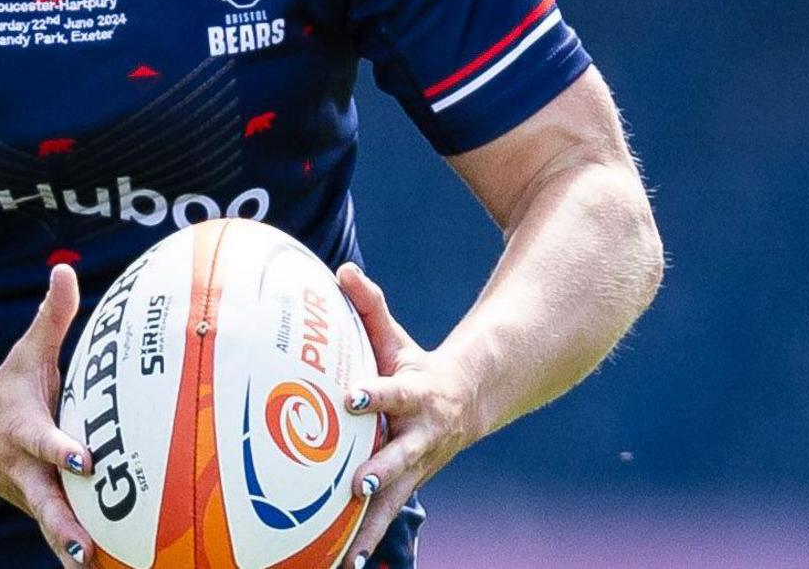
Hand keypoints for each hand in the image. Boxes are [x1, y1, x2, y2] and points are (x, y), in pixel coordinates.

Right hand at [0, 263, 96, 564]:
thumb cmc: (9, 391)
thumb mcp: (27, 353)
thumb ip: (52, 317)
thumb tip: (66, 269)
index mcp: (25, 431)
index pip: (44, 442)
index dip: (63, 451)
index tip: (87, 461)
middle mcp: (26, 471)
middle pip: (44, 502)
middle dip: (63, 524)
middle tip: (86, 545)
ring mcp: (32, 497)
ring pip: (51, 528)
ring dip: (68, 549)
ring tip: (93, 566)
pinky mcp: (41, 514)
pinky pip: (59, 536)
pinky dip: (77, 553)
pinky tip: (111, 567)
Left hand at [336, 262, 485, 563]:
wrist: (466, 403)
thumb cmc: (415, 366)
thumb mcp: (396, 337)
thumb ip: (370, 306)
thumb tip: (341, 270)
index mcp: (415, 395)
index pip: (392, 392)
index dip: (374, 394)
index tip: (351, 397)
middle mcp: (418, 437)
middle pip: (398, 458)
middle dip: (379, 473)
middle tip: (356, 486)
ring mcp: (416, 467)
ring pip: (391, 500)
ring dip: (370, 526)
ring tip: (346, 554)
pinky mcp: (407, 488)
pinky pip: (384, 518)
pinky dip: (366, 542)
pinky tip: (344, 565)